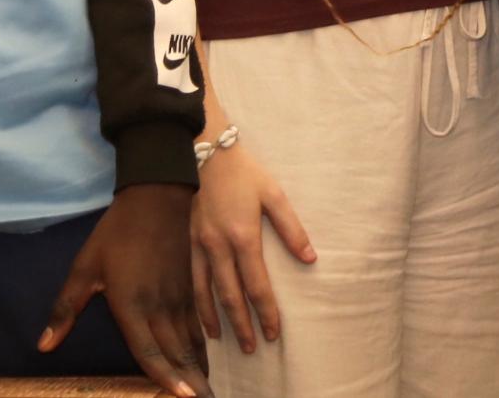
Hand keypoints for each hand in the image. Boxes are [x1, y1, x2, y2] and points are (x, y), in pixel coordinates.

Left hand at [41, 182, 209, 397]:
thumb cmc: (116, 233)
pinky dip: (204, 346)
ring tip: (210, 392)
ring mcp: (180, 296)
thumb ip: (65, 309)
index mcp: (132, 305)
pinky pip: (200, 323)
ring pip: (193, 341)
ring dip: (201, 368)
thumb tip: (44, 346)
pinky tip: (207, 359)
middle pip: (177, 353)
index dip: (165, 378)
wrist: (157, 195)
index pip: (150, 351)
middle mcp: (160, 306)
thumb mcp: (84, 267)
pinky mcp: (191, 286)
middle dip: (192, 383)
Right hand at [188, 142, 315, 354]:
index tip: (274, 332)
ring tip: (223, 339)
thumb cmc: (243, 172)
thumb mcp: (273, 194)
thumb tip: (310, 258)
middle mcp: (219, 247)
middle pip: (231, 296)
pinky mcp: (188, 240)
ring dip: (215, 319)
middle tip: (252, 348)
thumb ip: (291, 228)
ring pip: (206, 292)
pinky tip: (201, 312)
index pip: (257, 285)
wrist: (204, 151)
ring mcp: (200, 245)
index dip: (266, 311)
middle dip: (242, 324)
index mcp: (243, 237)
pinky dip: (196, 300)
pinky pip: (192, 278)